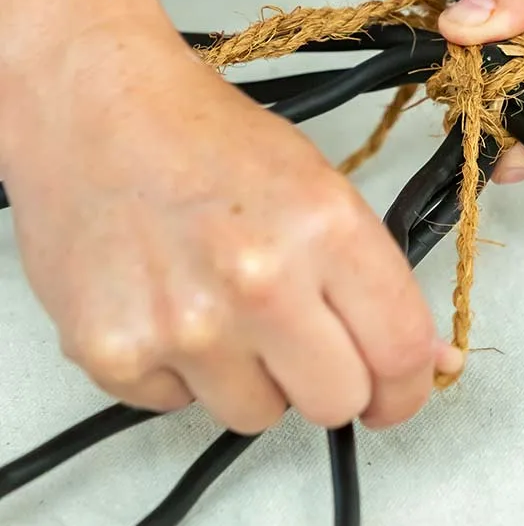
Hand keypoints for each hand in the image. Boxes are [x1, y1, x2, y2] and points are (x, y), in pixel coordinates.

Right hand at [2, 21, 460, 431]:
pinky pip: (175, 407)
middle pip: (335, 404)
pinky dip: (176, 372)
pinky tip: (164, 304)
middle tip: (300, 340)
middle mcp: (259, 282)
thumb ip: (376, 279)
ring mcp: (184, 326)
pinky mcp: (115, 354)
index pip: (399, 351)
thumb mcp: (318, 187)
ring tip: (218, 306)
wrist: (92, 108)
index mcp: (325, 228)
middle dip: (327, 381)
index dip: (406, 388)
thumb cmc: (204, 139)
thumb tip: (429, 362)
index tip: (397, 393)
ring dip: (248, 378)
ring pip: (256, 417)